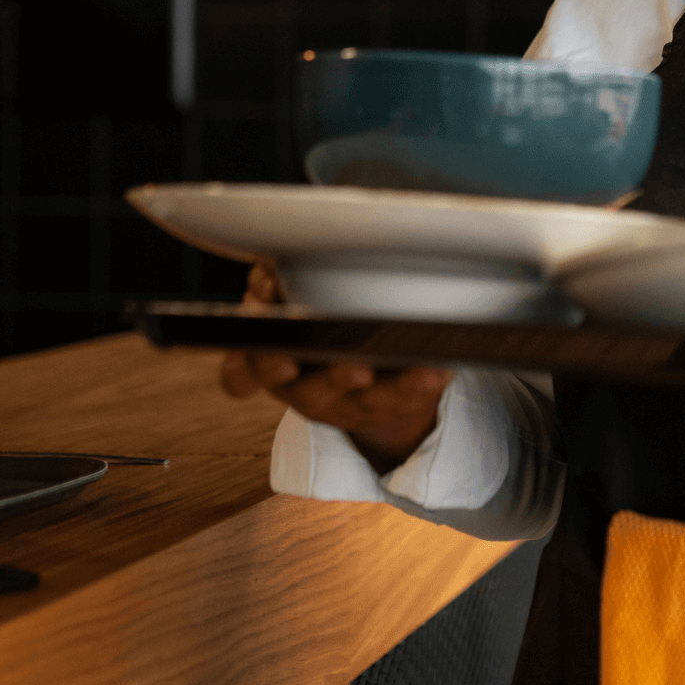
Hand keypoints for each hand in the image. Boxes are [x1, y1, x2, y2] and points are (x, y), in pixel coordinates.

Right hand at [219, 263, 449, 473]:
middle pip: (309, 391)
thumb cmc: (306, 324)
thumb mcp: (280, 301)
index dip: (254, 367)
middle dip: (333, 380)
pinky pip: (404, 402)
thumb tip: (269, 274)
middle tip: (357, 370)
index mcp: (266, 363)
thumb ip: (270, 284)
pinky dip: (423, 385)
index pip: (243, 374)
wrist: (347, 373)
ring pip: (366, 402)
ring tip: (419, 370)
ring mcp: (342, 404)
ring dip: (393, 387)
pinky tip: (441, 367)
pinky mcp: (379, 410)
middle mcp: (300, 389)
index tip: (280, 354)